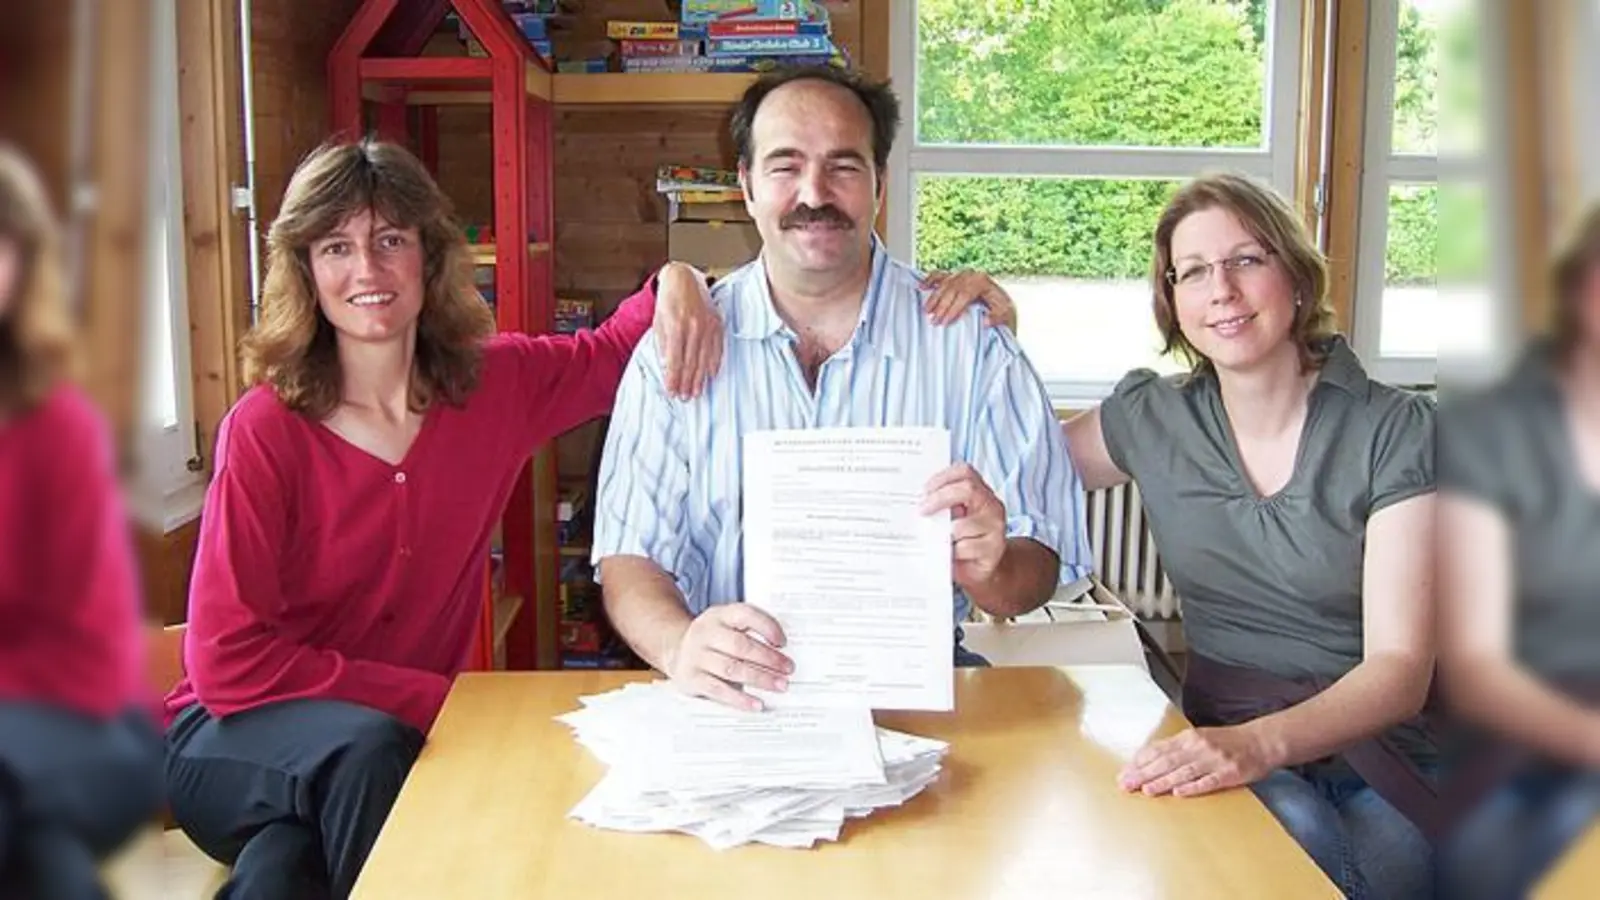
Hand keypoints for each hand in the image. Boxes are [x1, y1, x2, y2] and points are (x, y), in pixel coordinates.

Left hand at [653, 262, 723, 399]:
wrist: (683, 280)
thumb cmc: (668, 302)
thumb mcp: (658, 323)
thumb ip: (663, 346)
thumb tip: (667, 368)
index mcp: (676, 327)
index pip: (675, 361)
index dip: (673, 379)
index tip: (671, 392)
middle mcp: (694, 328)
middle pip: (691, 363)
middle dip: (686, 383)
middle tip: (684, 398)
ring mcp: (708, 327)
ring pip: (704, 360)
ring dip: (700, 379)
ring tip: (696, 392)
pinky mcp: (717, 325)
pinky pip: (717, 350)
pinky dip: (713, 365)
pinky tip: (710, 376)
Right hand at [664, 604, 793, 711]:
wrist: (674, 648)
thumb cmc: (712, 638)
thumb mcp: (726, 624)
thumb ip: (749, 631)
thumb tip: (782, 652)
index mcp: (719, 615)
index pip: (745, 615)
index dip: (766, 627)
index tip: (783, 642)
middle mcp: (706, 633)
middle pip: (741, 646)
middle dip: (768, 659)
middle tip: (788, 669)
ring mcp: (696, 656)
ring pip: (732, 669)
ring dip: (760, 679)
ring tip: (779, 685)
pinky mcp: (691, 678)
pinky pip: (718, 690)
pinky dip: (740, 699)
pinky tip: (756, 704)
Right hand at [921, 269, 1016, 329]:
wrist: (1002, 304)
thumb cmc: (1002, 310)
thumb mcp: (1006, 314)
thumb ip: (998, 317)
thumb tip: (986, 321)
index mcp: (983, 281)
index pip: (965, 294)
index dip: (954, 308)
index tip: (945, 321)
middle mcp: (971, 275)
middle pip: (952, 289)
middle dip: (942, 306)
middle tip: (934, 320)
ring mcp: (962, 274)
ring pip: (944, 283)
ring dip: (934, 298)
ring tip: (927, 311)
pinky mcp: (955, 276)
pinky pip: (940, 276)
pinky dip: (930, 280)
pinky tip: (922, 287)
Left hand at [921, 463, 1007, 588]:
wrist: (981, 568)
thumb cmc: (962, 540)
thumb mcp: (952, 518)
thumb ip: (940, 506)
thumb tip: (916, 501)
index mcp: (980, 492)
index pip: (964, 472)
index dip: (942, 478)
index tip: (924, 491)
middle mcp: (991, 505)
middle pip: (968, 489)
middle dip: (940, 498)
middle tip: (922, 510)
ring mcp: (996, 526)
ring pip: (962, 525)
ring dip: (944, 534)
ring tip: (938, 540)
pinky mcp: (994, 548)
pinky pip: (966, 547)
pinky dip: (953, 551)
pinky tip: (951, 554)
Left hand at [1118, 725, 1277, 797]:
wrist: (1261, 741)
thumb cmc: (1227, 742)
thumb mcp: (1199, 738)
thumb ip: (1176, 748)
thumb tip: (1148, 759)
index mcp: (1189, 738)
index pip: (1158, 750)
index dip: (1139, 762)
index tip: (1123, 773)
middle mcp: (1199, 747)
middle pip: (1167, 761)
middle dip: (1144, 773)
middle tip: (1126, 784)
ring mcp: (1215, 760)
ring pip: (1184, 771)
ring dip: (1164, 781)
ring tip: (1146, 789)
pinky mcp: (1230, 773)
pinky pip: (1209, 781)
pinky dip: (1193, 787)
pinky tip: (1180, 793)